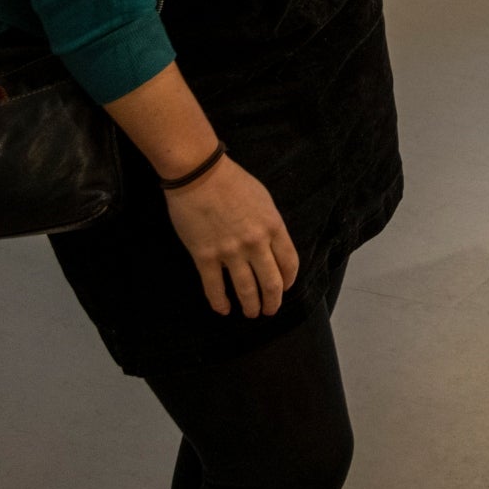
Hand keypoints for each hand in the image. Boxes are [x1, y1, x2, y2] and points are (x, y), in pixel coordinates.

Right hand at [161, 156, 300, 317]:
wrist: (199, 174)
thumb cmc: (232, 181)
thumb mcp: (263, 200)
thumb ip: (270, 224)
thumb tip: (272, 245)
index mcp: (274, 227)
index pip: (289, 263)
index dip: (288, 280)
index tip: (285, 288)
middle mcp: (256, 243)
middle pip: (271, 283)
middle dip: (272, 301)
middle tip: (270, 310)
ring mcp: (231, 252)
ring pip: (246, 290)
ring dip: (250, 306)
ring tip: (251, 314)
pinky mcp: (205, 257)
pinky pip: (214, 287)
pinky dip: (220, 302)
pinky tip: (224, 310)